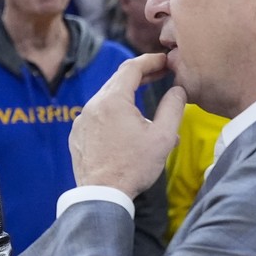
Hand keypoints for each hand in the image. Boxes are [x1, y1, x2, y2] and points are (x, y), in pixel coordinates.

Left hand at [70, 53, 185, 197]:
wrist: (102, 195)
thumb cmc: (133, 167)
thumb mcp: (163, 136)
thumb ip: (173, 107)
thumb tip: (178, 90)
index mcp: (112, 100)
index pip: (132, 67)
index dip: (151, 60)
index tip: (165, 60)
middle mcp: (92, 105)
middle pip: (117, 80)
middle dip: (140, 74)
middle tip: (160, 73)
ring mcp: (81, 120)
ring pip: (106, 98)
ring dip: (127, 94)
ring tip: (147, 98)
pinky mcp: (77, 135)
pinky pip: (97, 115)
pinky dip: (113, 112)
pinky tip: (126, 123)